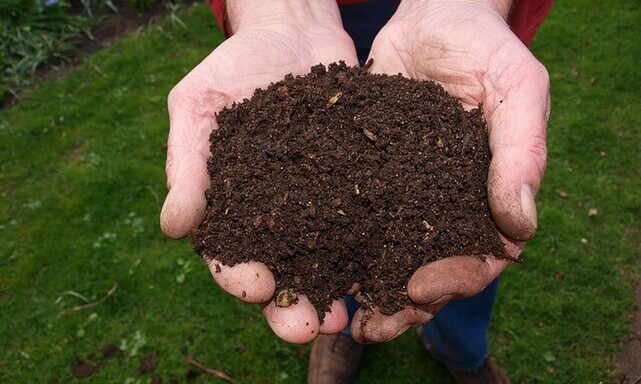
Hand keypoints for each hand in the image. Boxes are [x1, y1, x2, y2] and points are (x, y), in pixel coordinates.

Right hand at [160, 0, 358, 343]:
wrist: (292, 32)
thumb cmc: (234, 67)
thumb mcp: (198, 105)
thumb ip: (186, 164)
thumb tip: (173, 228)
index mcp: (231, 206)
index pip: (229, 254)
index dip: (239, 276)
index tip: (255, 286)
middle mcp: (276, 216)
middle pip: (280, 273)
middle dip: (290, 306)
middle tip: (305, 328)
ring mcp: (318, 204)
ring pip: (325, 261)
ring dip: (333, 293)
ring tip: (347, 317)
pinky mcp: (355, 186)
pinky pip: (364, 224)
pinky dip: (373, 250)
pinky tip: (385, 269)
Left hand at [351, 0, 549, 342]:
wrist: (432, 15)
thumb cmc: (484, 46)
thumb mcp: (516, 88)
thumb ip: (522, 152)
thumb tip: (521, 227)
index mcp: (488, 196)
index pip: (481, 257)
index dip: (455, 280)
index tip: (420, 289)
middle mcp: (444, 204)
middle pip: (428, 270)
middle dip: (402, 304)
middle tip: (370, 327)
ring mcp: (404, 193)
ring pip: (386, 254)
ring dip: (364, 287)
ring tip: (335, 313)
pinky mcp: (366, 176)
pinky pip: (351, 217)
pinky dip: (334, 244)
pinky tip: (310, 263)